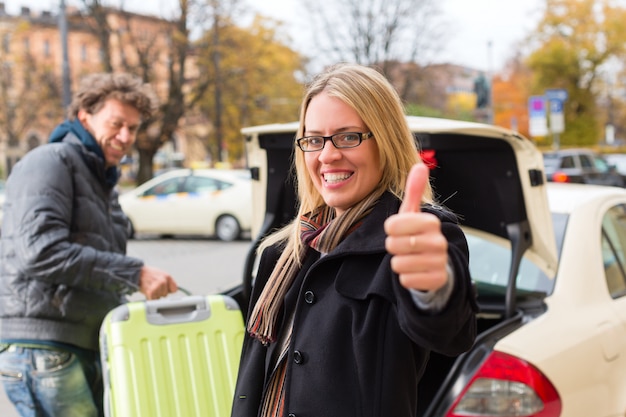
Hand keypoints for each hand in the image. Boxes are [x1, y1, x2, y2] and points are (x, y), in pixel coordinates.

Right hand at [138, 265, 177, 299]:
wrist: (137, 273)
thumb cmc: (148, 273)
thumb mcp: (161, 274)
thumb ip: (167, 281)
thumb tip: (173, 289)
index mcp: (167, 276)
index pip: (174, 289)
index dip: (169, 290)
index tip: (166, 289)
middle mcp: (163, 281)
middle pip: (166, 294)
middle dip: (160, 292)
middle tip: (154, 287)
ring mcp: (157, 287)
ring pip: (159, 297)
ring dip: (155, 295)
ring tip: (150, 288)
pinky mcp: (150, 292)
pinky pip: (153, 299)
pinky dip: (150, 297)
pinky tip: (147, 291)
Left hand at [384, 163, 447, 291]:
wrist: (436, 265)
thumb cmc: (418, 236)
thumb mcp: (414, 214)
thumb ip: (414, 191)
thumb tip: (420, 165)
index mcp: (430, 222)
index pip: (391, 226)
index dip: (389, 230)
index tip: (398, 231)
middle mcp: (438, 241)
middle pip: (392, 245)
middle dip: (393, 247)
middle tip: (404, 247)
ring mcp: (439, 262)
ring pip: (398, 264)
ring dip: (398, 263)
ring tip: (410, 259)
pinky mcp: (437, 280)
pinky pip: (405, 280)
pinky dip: (405, 278)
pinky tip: (415, 272)